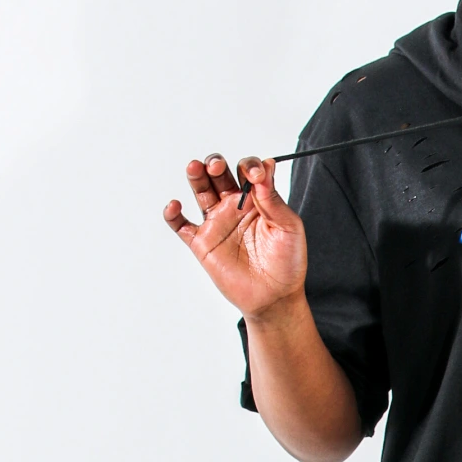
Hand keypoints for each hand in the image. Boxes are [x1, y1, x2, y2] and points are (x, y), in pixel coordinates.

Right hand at [164, 155, 306, 318]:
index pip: (247, 170)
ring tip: (195, 168)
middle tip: (217, 166)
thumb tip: (267, 166)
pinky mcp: (202, 243)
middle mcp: (234, 207)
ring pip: (200, 191)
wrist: (274, 297)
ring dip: (195, 176)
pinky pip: (181, 225)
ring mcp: (217, 223)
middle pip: (218, 174)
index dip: (249, 166)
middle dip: (215, 163)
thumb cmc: (287, 262)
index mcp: (257, 200)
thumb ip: (273, 198)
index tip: (256, 175)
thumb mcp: (288, 227)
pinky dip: (173, 214)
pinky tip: (175, 206)